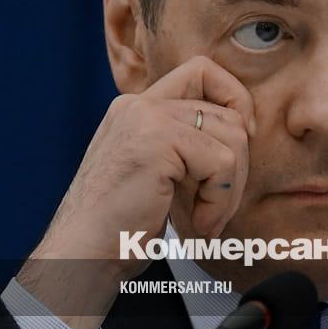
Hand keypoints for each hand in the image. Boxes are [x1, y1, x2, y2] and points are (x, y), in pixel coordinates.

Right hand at [16, 56, 254, 328]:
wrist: (82, 257)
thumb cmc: (120, 227)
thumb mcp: (157, 172)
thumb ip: (187, 143)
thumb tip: (245, 129)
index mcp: (137, 108)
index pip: (202, 71)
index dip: (235, 99)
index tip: (242, 139)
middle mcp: (139, 105)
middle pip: (227, 113)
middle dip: (237, 165)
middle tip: (217, 206)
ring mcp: (146, 119)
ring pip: (231, 139)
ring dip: (229, 189)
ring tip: (205, 221)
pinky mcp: (156, 142)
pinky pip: (221, 163)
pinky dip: (220, 200)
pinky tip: (199, 225)